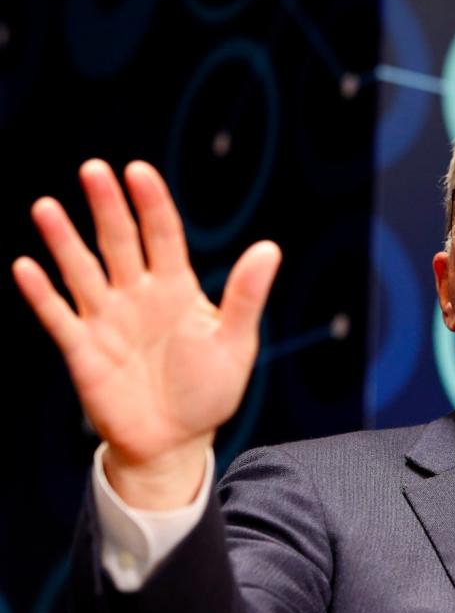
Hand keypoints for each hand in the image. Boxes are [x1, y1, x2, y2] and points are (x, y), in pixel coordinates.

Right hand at [12, 159, 280, 507]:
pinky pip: (58, 316)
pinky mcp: (83, 350)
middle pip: (119, 242)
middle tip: (94, 170)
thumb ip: (245, 296)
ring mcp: (107, 320)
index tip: (139, 171)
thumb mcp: (236, 343)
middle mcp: (138, 295)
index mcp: (177, 289)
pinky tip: (26, 267)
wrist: (176, 442)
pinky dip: (42, 294)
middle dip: (107, 208)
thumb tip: (270, 248)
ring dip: (64, 241)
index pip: (162, 235)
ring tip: (47, 207)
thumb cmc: (210, 390)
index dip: (152, 204)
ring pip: (82, 271)